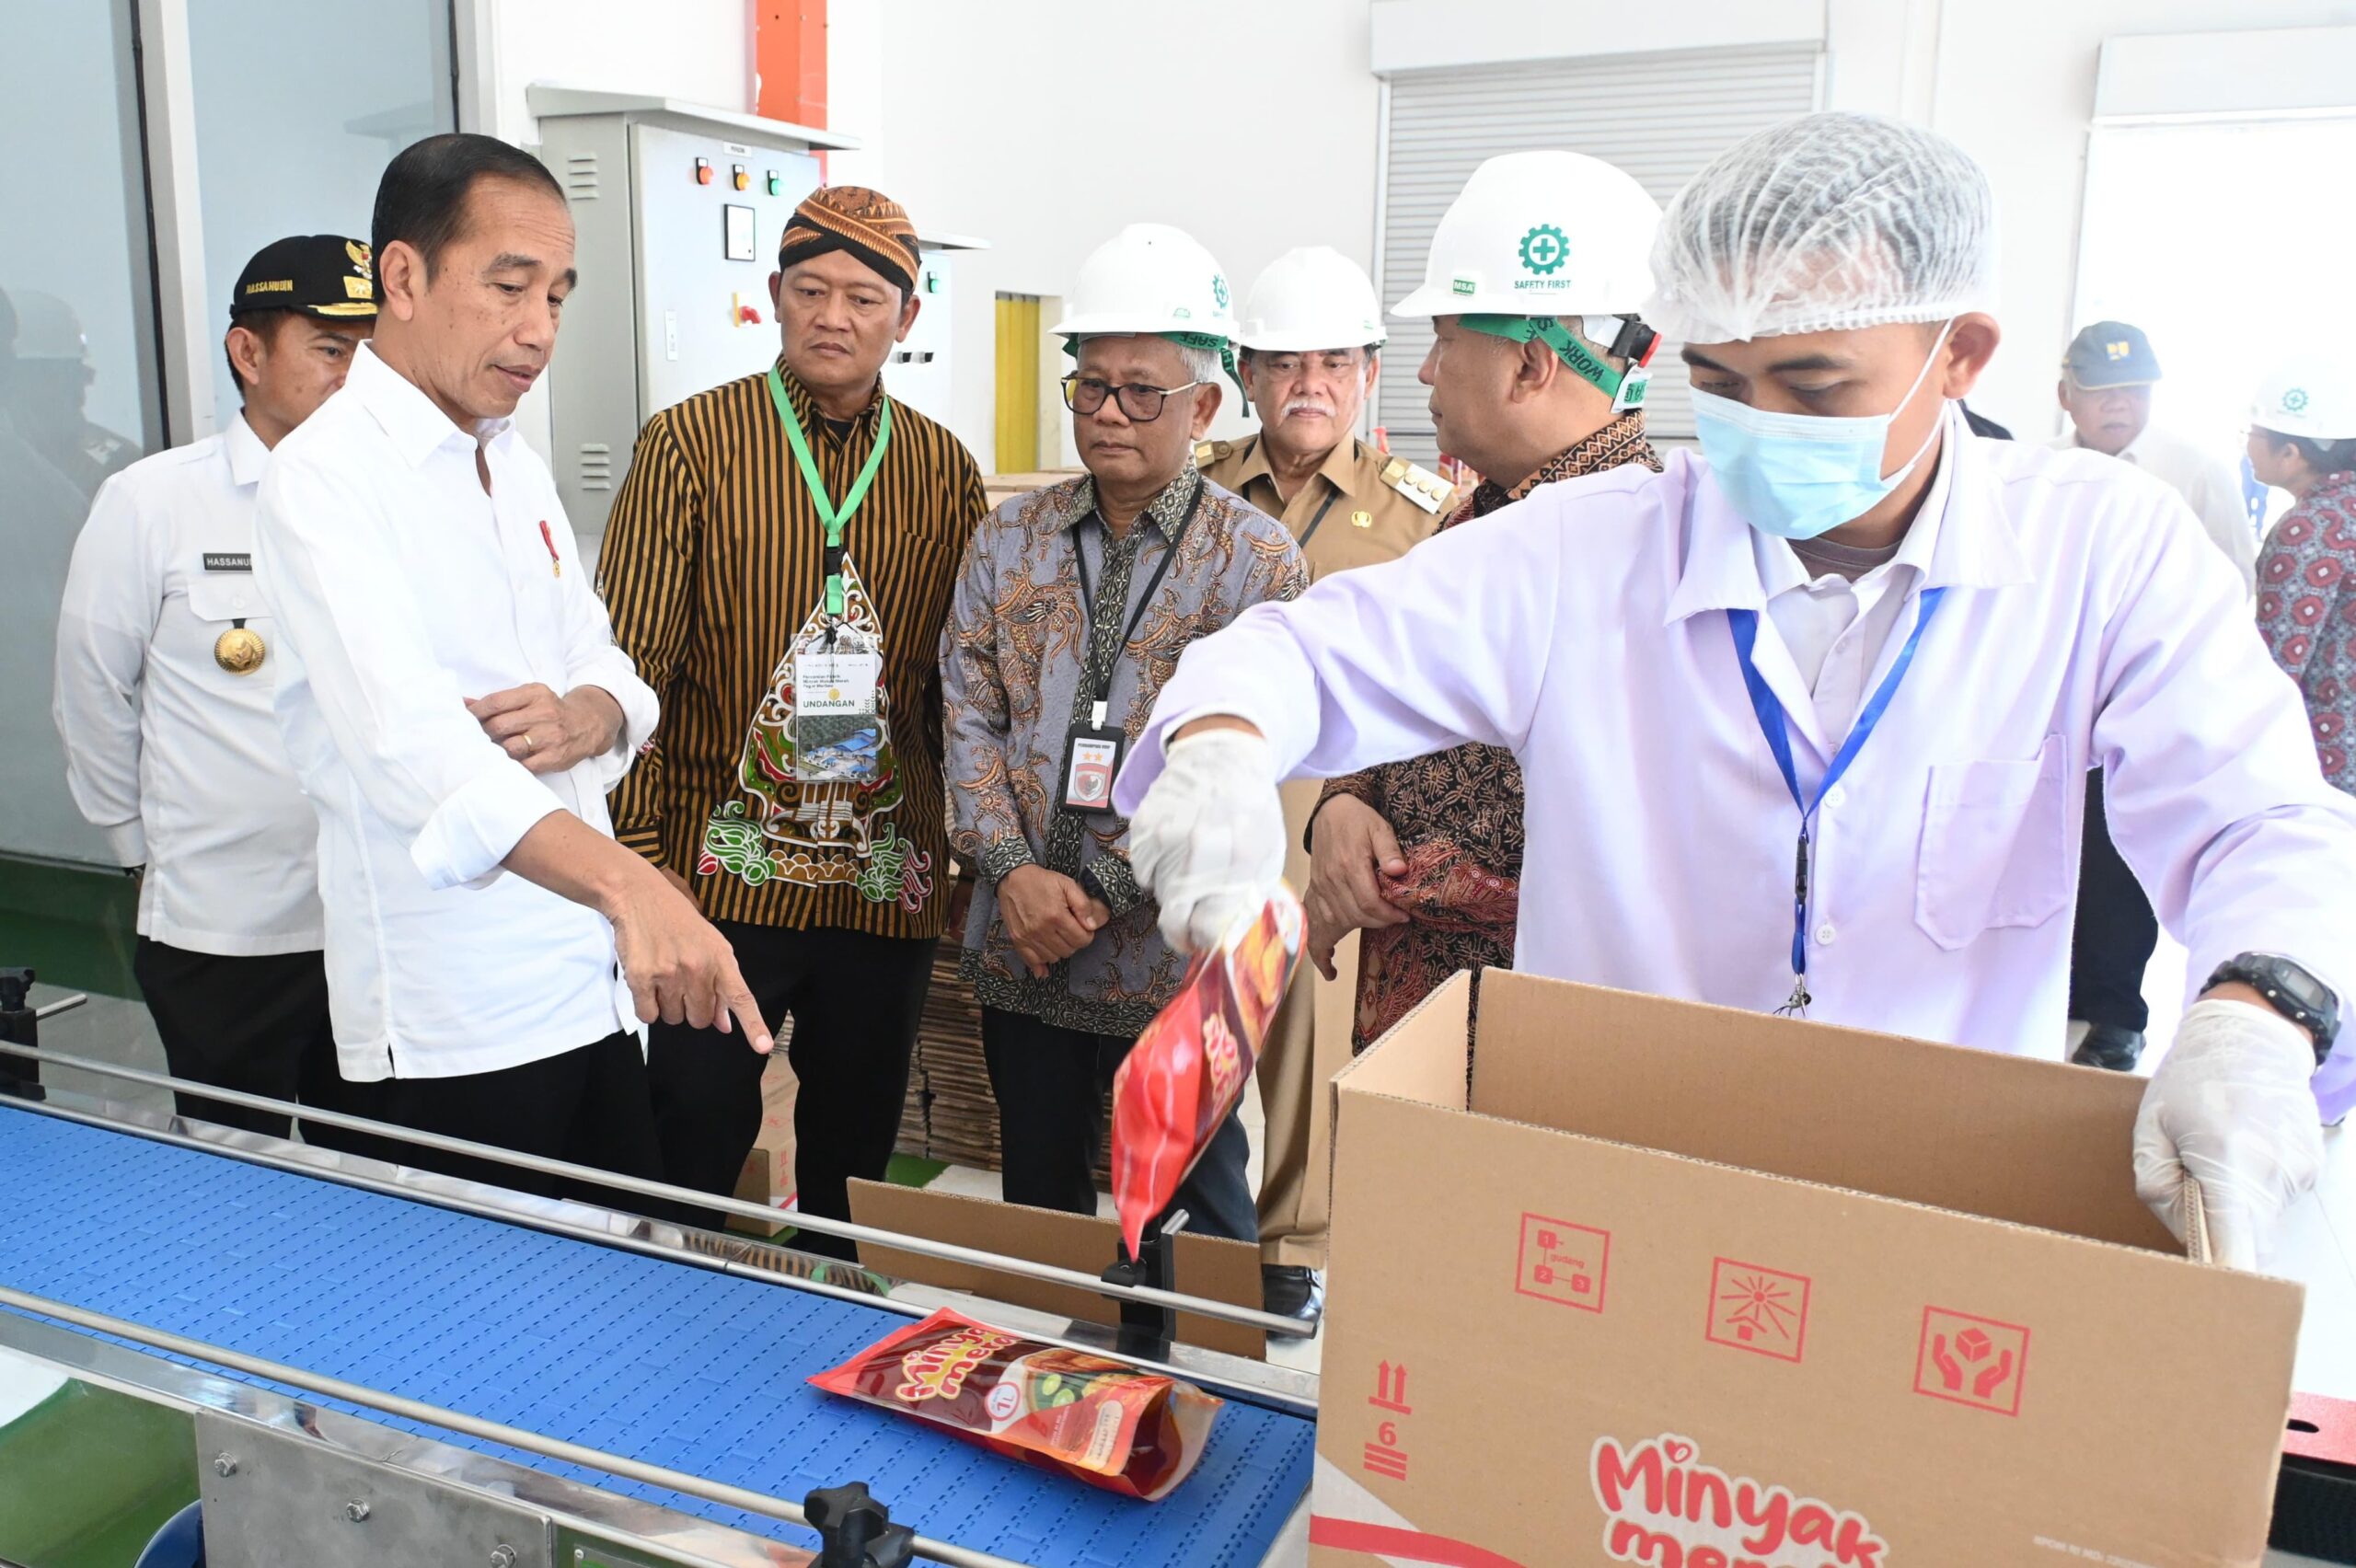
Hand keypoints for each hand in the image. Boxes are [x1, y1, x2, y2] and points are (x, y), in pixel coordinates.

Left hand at [467, 683, 621, 774]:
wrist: (587, 725)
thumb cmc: (550, 711)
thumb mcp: (530, 697)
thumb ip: (499, 702)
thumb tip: (463, 704)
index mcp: (535, 693)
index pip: (496, 702)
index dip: (475, 713)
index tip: (463, 720)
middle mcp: (545, 713)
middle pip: (499, 726)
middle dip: (482, 734)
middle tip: (475, 739)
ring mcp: (551, 736)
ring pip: (509, 747)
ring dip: (495, 751)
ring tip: (489, 751)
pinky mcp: (554, 757)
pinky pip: (523, 765)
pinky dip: (511, 765)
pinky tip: (505, 762)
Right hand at [606, 865, 771, 1051]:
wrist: (640, 897)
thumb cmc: (679, 923)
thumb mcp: (711, 946)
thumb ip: (721, 985)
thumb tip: (725, 1024)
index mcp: (721, 959)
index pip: (740, 997)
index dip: (753, 1024)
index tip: (763, 1046)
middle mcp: (698, 968)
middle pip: (700, 1019)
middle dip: (692, 1009)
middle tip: (683, 984)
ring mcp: (669, 974)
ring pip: (673, 1019)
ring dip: (668, 1006)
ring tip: (664, 975)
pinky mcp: (640, 978)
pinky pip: (648, 1016)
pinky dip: (647, 1007)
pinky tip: (648, 982)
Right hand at [998, 866, 1104, 977]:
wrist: (1013, 879)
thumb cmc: (1042, 881)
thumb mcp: (1067, 884)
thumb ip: (1083, 905)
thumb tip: (1092, 926)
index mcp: (1056, 916)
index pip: (1081, 940)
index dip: (1086, 935)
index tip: (1083, 928)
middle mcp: (1041, 930)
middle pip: (1068, 951)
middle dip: (1074, 942)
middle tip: (1070, 931)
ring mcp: (1028, 937)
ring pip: (1053, 958)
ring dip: (1059, 950)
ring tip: (1057, 937)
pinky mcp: (1017, 940)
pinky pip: (1032, 962)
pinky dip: (1041, 964)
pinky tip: (1045, 964)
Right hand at [1127, 726, 1285, 952]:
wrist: (1222, 757)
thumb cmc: (1251, 810)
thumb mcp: (1266, 855)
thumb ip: (1250, 899)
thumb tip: (1228, 941)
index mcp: (1239, 863)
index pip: (1209, 929)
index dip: (1204, 941)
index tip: (1204, 939)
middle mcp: (1201, 852)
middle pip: (1174, 921)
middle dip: (1180, 932)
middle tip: (1186, 929)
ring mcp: (1168, 838)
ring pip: (1156, 894)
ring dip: (1170, 892)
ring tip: (1189, 867)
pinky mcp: (1144, 826)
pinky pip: (1141, 869)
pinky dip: (1154, 868)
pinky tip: (1174, 848)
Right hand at [1304, 794, 1409, 977]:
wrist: (1330, 812)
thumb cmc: (1357, 820)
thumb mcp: (1380, 828)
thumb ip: (1389, 849)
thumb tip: (1399, 871)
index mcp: (1348, 865)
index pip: (1368, 902)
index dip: (1388, 914)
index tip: (1404, 916)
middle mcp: (1331, 880)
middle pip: (1354, 916)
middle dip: (1378, 922)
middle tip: (1395, 919)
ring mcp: (1320, 887)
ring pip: (1336, 922)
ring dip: (1354, 932)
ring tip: (1373, 933)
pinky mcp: (1315, 891)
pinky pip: (1315, 924)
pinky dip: (1321, 945)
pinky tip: (1328, 965)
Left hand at [2133, 996, 2323, 1269]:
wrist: (2251, 1039)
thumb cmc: (2192, 1080)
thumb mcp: (2151, 1126)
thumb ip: (2157, 1182)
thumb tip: (2183, 1229)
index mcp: (2228, 1160)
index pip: (2235, 1242)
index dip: (2224, 1273)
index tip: (2213, 1291)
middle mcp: (2272, 1171)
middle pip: (2250, 1240)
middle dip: (2222, 1236)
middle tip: (2196, 1193)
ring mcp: (2298, 1170)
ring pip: (2262, 1219)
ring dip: (2237, 1206)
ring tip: (2218, 1155)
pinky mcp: (2310, 1167)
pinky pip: (2276, 1198)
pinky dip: (2255, 1188)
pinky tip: (2243, 1148)